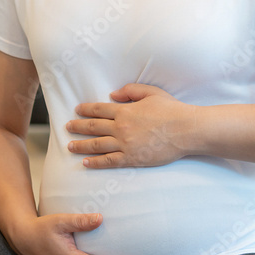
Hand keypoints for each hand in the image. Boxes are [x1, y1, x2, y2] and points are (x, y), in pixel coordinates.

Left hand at [66, 83, 198, 168]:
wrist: (186, 130)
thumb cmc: (172, 110)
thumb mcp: (151, 92)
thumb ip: (130, 91)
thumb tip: (113, 95)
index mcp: (125, 111)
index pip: (99, 110)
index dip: (85, 110)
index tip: (76, 111)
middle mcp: (121, 128)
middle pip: (93, 127)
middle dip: (78, 127)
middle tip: (68, 127)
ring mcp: (125, 144)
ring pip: (97, 145)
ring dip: (81, 145)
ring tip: (70, 146)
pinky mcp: (132, 159)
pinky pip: (109, 161)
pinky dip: (95, 162)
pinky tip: (85, 162)